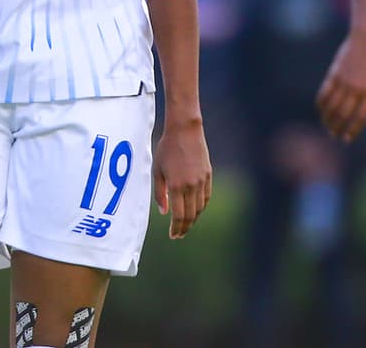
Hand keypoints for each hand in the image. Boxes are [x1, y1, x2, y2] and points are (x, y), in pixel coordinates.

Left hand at [153, 119, 211, 238]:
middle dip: (184, 227)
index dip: (176, 228)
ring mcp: (201, 180)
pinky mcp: (208, 175)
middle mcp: (191, 185)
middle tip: (179, 234)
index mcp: (176, 186)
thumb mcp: (157, 170)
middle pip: (190, 215)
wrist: (185, 130)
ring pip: (200, 207)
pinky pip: (206, 196)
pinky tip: (195, 210)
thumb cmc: (167, 148)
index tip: (173, 235)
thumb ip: (160, 193)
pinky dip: (201, 206)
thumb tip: (164, 212)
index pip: (179, 216)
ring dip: (193, 219)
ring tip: (186, 224)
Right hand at [316, 30, 365, 142]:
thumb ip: (365, 98)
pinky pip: (324, 93)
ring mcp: (345, 81)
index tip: (347, 139)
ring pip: (333, 106)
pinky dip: (320, 104)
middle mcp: (358, 89)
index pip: (361, 117)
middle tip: (333, 134)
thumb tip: (353, 116)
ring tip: (325, 125)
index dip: (354, 130)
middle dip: (338, 127)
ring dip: (327, 118)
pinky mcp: (334, 74)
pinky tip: (320, 110)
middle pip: (345, 114)